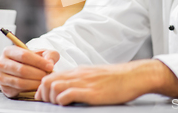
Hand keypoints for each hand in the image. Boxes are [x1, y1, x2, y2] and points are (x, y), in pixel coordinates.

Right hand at [0, 46, 59, 97]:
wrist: (25, 69)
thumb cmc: (33, 60)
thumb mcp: (43, 53)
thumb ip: (50, 54)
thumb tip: (50, 63)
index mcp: (8, 50)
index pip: (24, 55)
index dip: (39, 62)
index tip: (50, 66)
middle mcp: (1, 63)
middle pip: (21, 70)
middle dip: (38, 74)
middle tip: (47, 76)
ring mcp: (1, 77)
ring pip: (19, 82)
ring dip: (34, 83)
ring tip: (43, 81)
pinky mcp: (4, 88)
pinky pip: (18, 90)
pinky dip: (29, 90)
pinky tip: (36, 87)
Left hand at [34, 59, 177, 104]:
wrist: (134, 76)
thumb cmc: (118, 79)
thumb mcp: (95, 76)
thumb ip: (82, 81)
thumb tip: (70, 90)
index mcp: (78, 71)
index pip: (51, 76)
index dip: (43, 89)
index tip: (45, 99)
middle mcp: (78, 75)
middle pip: (47, 81)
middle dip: (43, 95)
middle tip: (47, 104)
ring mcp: (84, 83)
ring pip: (54, 87)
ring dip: (51, 99)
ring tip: (58, 106)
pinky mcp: (91, 92)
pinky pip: (67, 94)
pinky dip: (62, 101)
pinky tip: (67, 105)